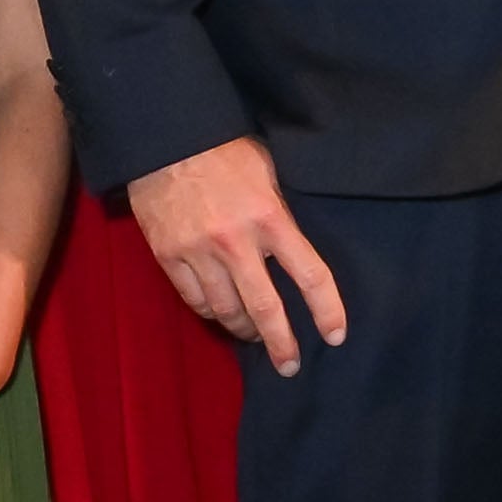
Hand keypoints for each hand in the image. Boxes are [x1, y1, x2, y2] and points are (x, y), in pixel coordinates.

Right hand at [133, 137, 348, 375]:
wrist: (166, 137)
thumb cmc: (224, 150)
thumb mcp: (268, 173)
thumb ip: (280, 215)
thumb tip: (295, 251)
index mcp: (270, 217)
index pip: (310, 274)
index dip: (327, 310)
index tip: (335, 335)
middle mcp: (236, 241)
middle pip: (265, 309)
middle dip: (281, 344)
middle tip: (290, 365)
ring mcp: (199, 251)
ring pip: (226, 311)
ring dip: (243, 329)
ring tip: (253, 335)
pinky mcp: (169, 255)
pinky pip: (195, 299)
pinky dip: (211, 312)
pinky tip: (221, 312)